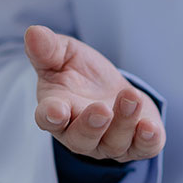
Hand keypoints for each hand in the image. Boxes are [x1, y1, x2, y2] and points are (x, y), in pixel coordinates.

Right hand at [24, 24, 164, 161]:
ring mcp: (109, 143)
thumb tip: (33, 32)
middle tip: (101, 109)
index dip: (51, 116)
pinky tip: (149, 128)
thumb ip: (48, 49)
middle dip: (92, 125)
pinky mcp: (138, 144)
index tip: (56, 110)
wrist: (111, 88)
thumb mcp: (64, 54)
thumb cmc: (81, 74)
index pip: (49, 118)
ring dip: (124, 122)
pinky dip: (146, 141)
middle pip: (82, 139)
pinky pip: (143, 149)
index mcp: (57, 110)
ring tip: (132, 98)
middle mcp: (80, 134)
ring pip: (114, 143)